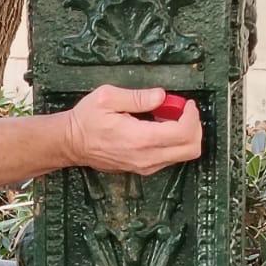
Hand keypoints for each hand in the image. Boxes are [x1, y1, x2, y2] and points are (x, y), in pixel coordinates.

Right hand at [65, 86, 202, 175]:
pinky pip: (171, 158)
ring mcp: (145, 166)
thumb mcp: (107, 98)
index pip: (183, 133)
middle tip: (182, 110)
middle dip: (194, 127)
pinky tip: (159, 128)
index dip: (192, 116)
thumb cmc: (86, 120)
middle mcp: (146, 157)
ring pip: (184, 155)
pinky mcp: (143, 169)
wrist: (71, 144)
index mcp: (140, 139)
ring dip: (185, 134)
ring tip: (168, 117)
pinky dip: (174, 142)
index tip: (186, 103)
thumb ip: (138, 97)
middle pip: (191, 149)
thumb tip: (161, 96)